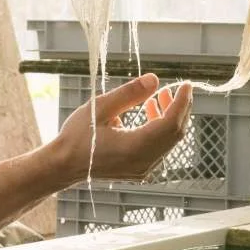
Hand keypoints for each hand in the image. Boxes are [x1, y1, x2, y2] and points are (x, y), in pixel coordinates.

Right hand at [42, 73, 191, 183]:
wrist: (63, 165)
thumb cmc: (76, 137)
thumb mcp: (100, 108)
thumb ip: (129, 94)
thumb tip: (154, 79)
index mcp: (135, 147)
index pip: (170, 123)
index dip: (181, 103)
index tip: (186, 85)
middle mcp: (143, 162)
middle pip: (175, 133)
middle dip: (179, 108)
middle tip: (176, 88)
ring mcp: (143, 169)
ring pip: (168, 141)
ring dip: (169, 117)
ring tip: (159, 97)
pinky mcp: (139, 170)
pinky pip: (159, 148)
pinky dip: (160, 129)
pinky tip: (150, 113)